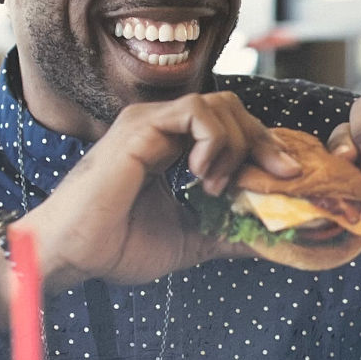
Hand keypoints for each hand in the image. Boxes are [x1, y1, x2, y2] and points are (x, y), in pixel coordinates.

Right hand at [0, 92, 300, 314]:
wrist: (72, 254)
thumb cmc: (116, 246)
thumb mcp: (191, 240)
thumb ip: (229, 232)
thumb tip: (274, 237)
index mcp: (172, 148)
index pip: (231, 128)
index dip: (265, 148)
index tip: (289, 178)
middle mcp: (162, 128)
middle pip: (232, 109)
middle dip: (264, 140)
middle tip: (279, 175)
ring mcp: (150, 123)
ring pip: (220, 105)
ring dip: (236, 145)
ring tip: (219, 185)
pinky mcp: (140, 127)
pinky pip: (196, 111)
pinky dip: (215, 141)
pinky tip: (204, 175)